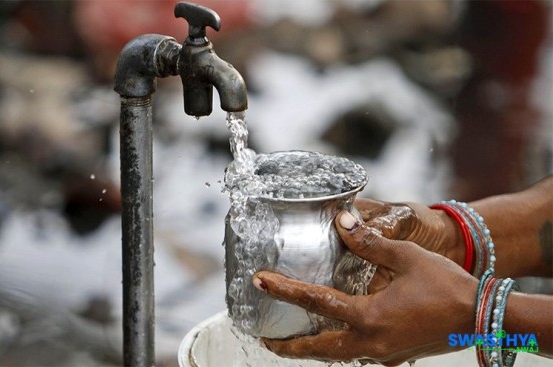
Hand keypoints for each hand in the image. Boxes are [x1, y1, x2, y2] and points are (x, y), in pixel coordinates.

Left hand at [253, 211, 477, 365]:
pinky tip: (334, 336)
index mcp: (369, 316)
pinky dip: (336, 348)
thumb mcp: (407, 257)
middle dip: (288, 345)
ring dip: (310, 349)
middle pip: (317, 348)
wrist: (481, 318)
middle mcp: (370, 342)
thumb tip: (341, 220)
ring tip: (289, 341)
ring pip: (335, 356)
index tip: (259, 282)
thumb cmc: (447, 286)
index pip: (316, 301)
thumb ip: (370, 241)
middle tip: (264, 336)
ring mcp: (382, 354)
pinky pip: (355, 355)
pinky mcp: (393, 356)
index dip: (284, 290)